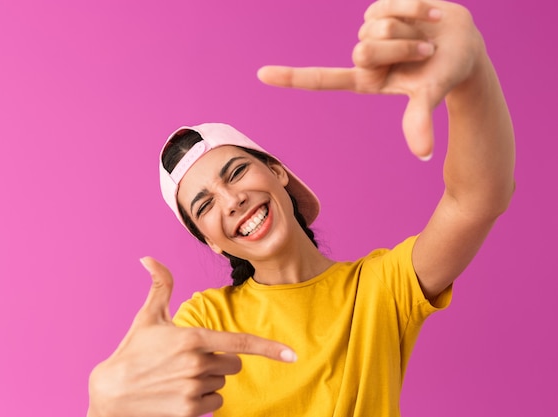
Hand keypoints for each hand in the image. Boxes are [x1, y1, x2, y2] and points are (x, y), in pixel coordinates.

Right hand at [87, 257, 295, 416]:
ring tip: (180, 376)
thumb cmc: (132, 351)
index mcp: (193, 338)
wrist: (111, 393)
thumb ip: (160, 285)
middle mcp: (197, 364)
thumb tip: (148, 257)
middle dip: (220, 359)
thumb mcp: (148, 317)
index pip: (240, 343)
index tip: (292, 355)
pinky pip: (215, 402)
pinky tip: (180, 392)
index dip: (269, 348)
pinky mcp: (189, 411)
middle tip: (190, 359)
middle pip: (233, 363)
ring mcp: (194, 390)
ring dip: (210, 379)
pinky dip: (204, 399)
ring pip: (223, 383)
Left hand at [257, 0, 485, 159]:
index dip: (291, 77)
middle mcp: (363, 55)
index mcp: (365, 80)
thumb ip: (420, 119)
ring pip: (376, 25)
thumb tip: (423, 155)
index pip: (322, 79)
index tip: (260, 74)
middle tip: (424, 53)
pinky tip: (428, 15)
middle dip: (400, 50)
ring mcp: (370, 30)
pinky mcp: (381, 7)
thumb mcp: (430, 94)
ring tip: (426, 35)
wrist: (464, 44)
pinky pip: (390, 3)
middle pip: (363, 49)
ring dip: (410, 30)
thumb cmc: (445, 73)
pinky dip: (415, 8)